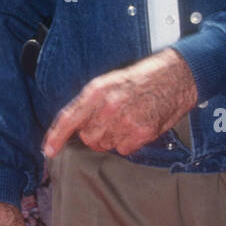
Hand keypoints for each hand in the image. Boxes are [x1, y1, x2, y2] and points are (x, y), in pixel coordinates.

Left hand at [43, 49, 197, 158]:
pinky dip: (129, 142)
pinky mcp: (140, 132)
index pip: (68, 118)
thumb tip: (76, 126)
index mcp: (96, 90)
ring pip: (105, 144)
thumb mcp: (110, 81)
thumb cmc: (143, 78)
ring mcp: (124, 120)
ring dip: (112, 138)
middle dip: (95, 133)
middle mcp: (108, 106)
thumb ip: (91, 103)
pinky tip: (138, 125)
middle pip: (87, 138)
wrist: (177, 75)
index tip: (48, 150)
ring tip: (128, 119)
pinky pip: (123, 149)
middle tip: (112, 120)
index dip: (55, 136)